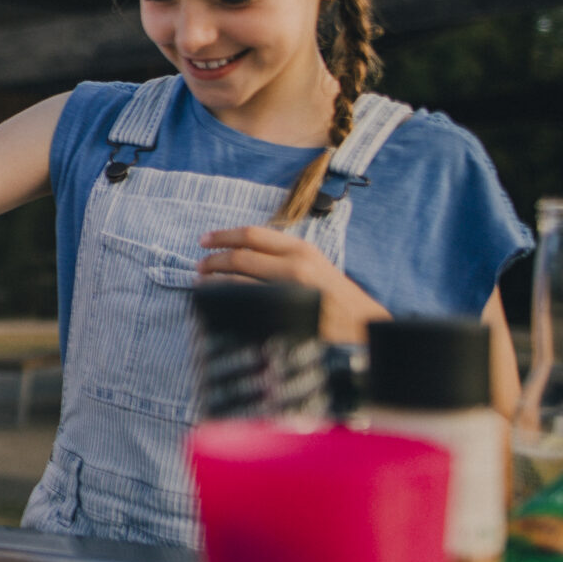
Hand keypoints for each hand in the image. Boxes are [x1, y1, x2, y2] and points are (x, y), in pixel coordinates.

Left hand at [196, 227, 390, 342]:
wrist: (363, 327)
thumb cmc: (336, 297)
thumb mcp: (315, 266)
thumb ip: (283, 257)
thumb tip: (242, 253)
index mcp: (302, 250)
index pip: (252, 234)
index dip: (223, 235)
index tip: (204, 240)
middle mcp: (295, 266)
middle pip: (239, 256)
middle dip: (212, 261)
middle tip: (199, 266)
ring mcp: (288, 292)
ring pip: (236, 281)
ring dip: (212, 283)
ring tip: (202, 285)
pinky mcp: (283, 315)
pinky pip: (243, 306)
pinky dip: (225, 302)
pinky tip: (216, 305)